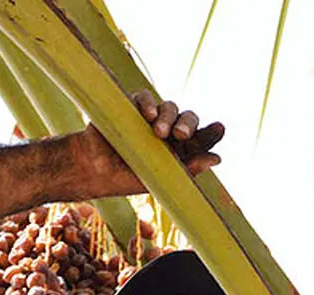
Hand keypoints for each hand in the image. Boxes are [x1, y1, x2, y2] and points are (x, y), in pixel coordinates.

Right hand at [75, 89, 224, 193]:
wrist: (94, 170)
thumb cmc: (128, 178)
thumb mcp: (162, 178)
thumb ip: (190, 168)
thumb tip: (218, 158)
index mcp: (181, 149)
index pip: (202, 138)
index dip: (212, 132)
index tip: (220, 128)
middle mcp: (169, 131)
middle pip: (188, 119)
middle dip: (188, 124)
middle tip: (180, 135)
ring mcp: (151, 117)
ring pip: (170, 107)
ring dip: (168, 116)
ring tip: (158, 131)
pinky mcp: (132, 106)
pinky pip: (145, 97)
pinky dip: (149, 102)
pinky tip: (148, 114)